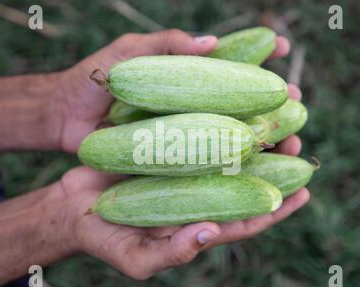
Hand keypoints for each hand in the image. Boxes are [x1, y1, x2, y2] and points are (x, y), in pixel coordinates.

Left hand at [51, 29, 290, 152]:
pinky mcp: (173, 157)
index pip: (229, 63)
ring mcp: (183, 131)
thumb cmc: (90, 81)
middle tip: (298, 106)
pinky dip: (234, 166)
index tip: (281, 48)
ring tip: (291, 142)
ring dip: (265, 138)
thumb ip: (165, 45)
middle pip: (242, 102)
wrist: (62, 118)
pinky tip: (258, 171)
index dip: (256, 54)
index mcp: (184, 76)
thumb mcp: (127, 55)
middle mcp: (190, 104)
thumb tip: (211, 42)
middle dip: (274, 103)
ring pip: (232, 135)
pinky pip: (207, 162)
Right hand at [56, 84, 307, 279]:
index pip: (247, 218)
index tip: (302, 193)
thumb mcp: (135, 257)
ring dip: (251, 134)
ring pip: (226, 153)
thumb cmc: (103, 239)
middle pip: (244, 180)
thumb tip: (213, 232)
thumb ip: (173, 253)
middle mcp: (199, 195)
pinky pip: (198, 133)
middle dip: (274, 163)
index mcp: (199, 223)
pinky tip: (229, 100)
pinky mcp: (168, 149)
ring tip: (274, 114)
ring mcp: (185, 171)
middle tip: (295, 139)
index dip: (276, 208)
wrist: (72, 207)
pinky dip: (215, 119)